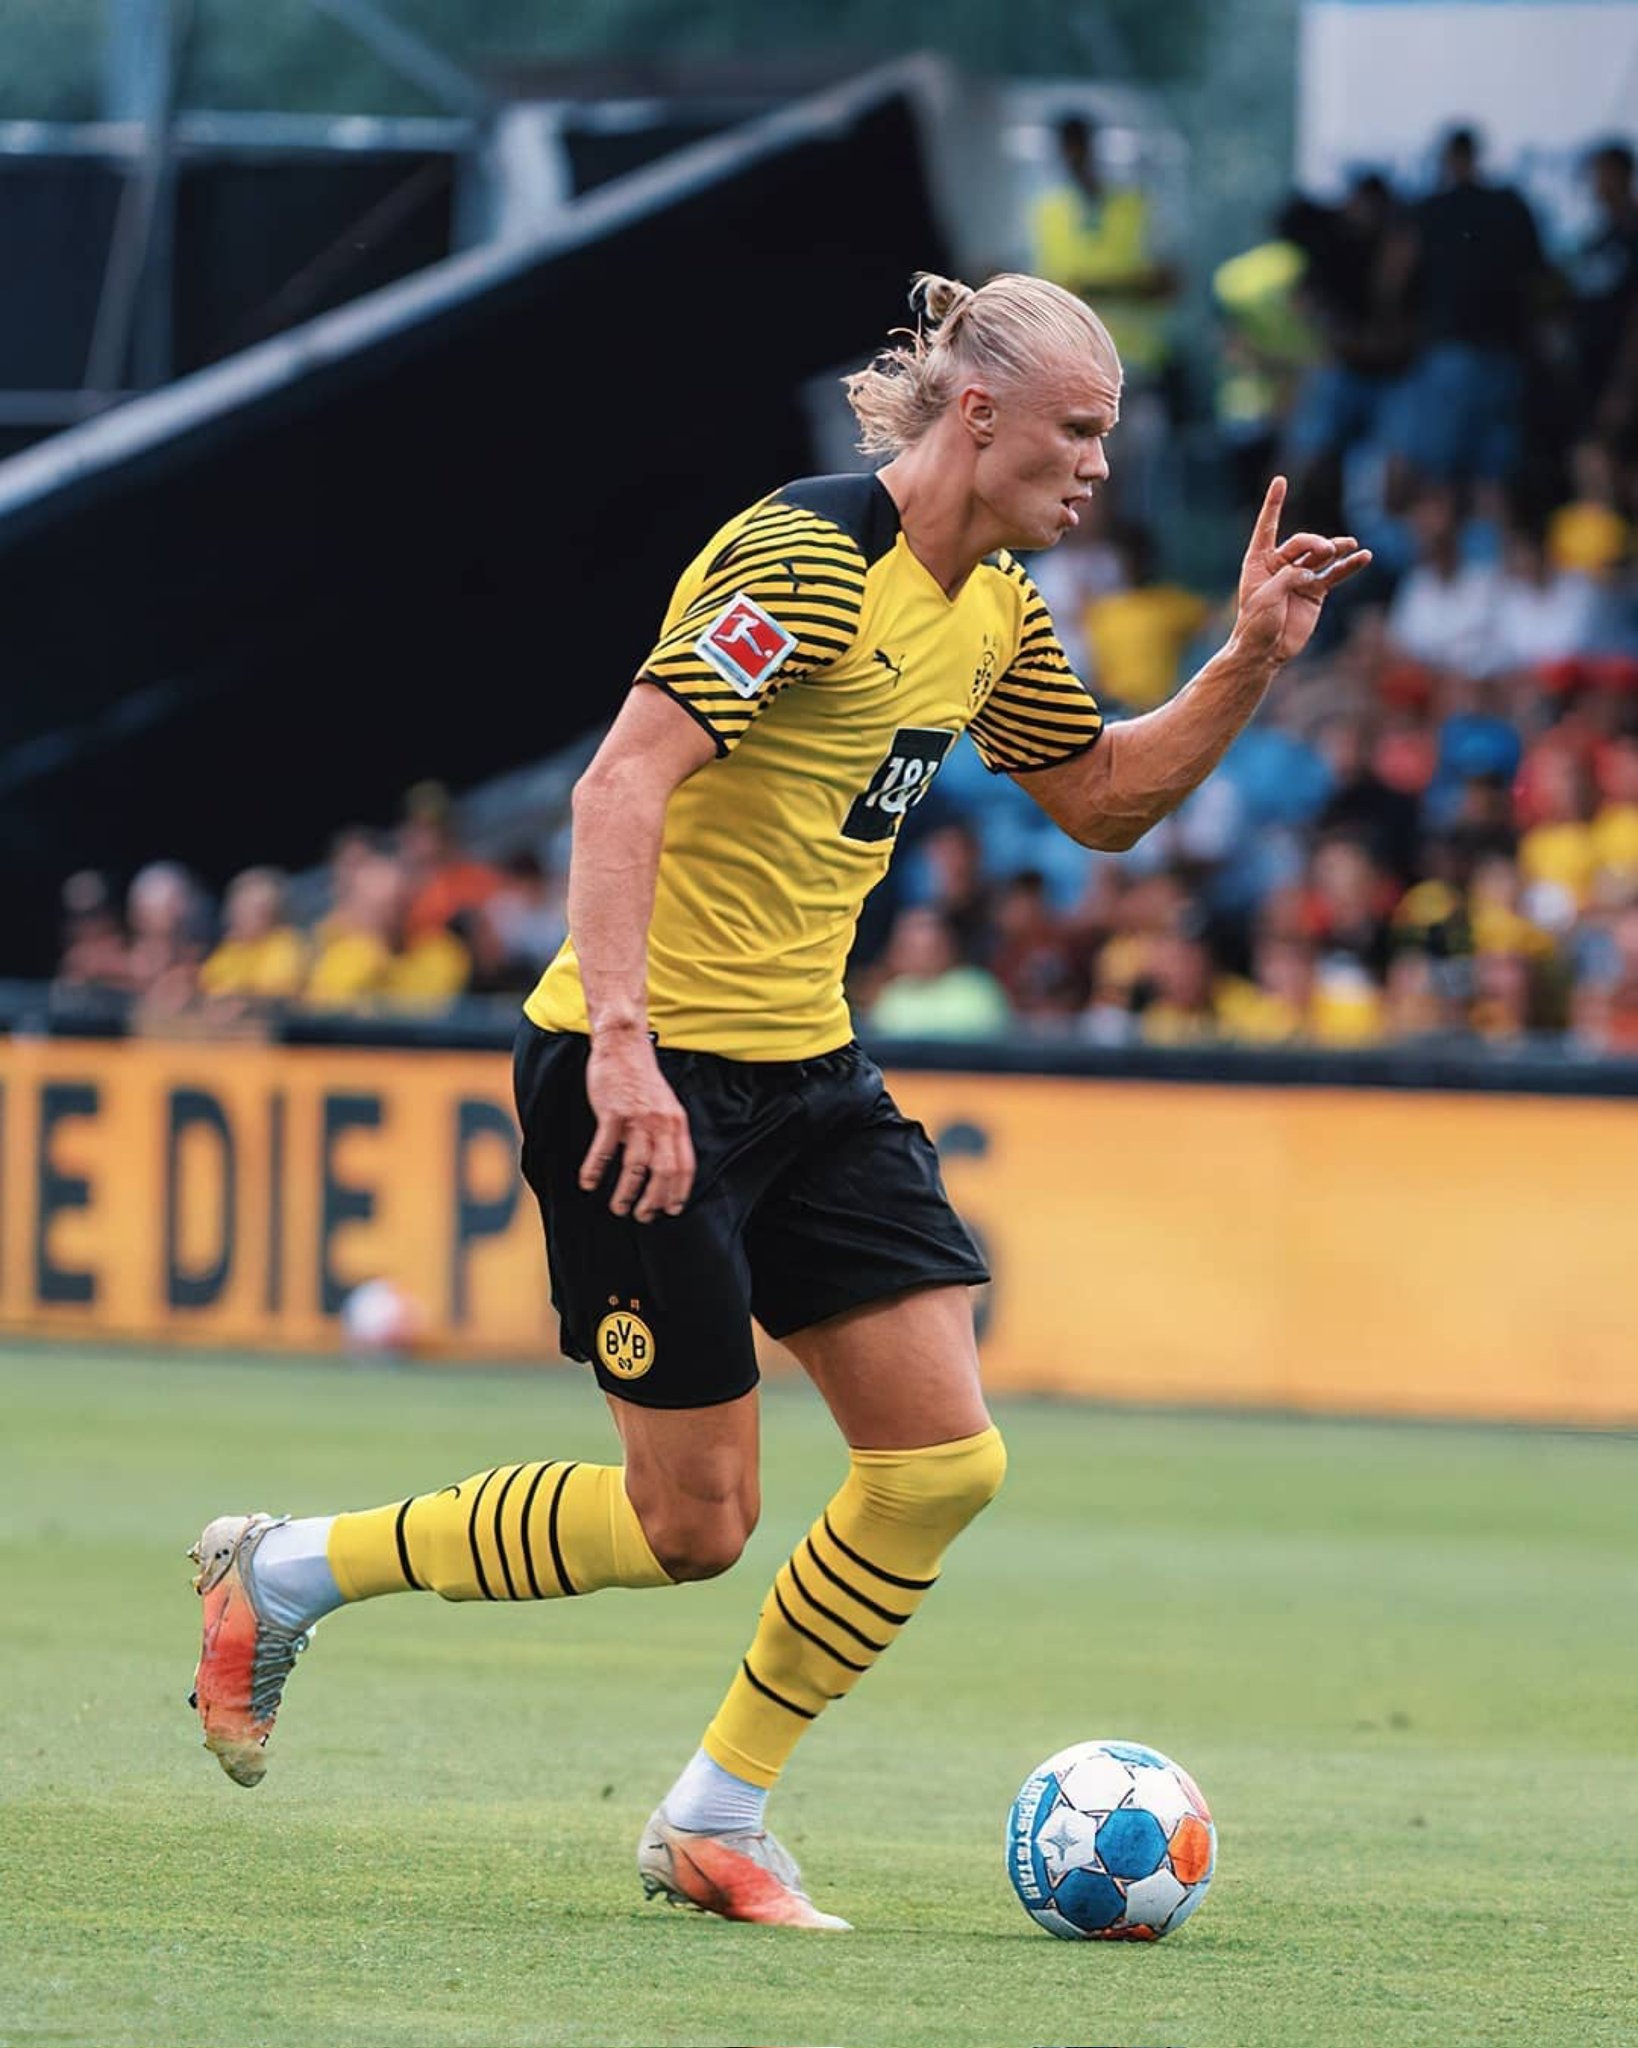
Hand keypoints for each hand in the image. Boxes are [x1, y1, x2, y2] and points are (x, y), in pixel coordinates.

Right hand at [579, 1031, 695, 1221]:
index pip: (684, 1165)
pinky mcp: (613, 1112)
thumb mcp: (665, 1104)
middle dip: (654, 1200)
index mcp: (677, 1123)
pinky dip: (595, 1169)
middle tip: (643, 1217)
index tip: (671, 1210)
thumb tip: (665, 1164)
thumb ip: (667, 1132)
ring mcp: (637, 1118)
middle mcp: (661, 1123)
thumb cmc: (641, 1078)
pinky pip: (604, 1149)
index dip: (679, 1191)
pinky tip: (589, 1182)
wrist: (623, 1045)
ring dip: (626, 1193)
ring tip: (619, 1208)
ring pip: (635, 1166)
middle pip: (663, 1172)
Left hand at [1232, 476, 1371, 668]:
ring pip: (1321, 556)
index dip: (1275, 504)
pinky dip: (1349, 566)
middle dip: (1316, 544)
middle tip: (1327, 551)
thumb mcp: (1267, 597)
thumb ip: (1289, 577)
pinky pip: (1335, 574)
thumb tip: (1312, 572)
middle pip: (1303, 542)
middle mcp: (1280, 565)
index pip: (1268, 526)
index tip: (1281, 480)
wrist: (1266, 652)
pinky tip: (1363, 557)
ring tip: (1350, 545)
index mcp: (1259, 561)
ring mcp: (1300, 577)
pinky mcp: (1315, 591)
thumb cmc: (1256, 624)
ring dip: (1336, 548)